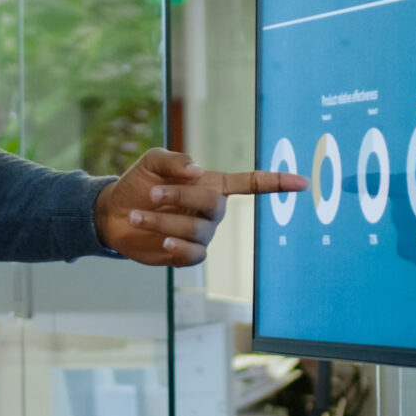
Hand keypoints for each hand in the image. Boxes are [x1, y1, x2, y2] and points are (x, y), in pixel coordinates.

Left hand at [94, 148, 308, 266]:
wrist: (112, 214)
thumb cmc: (137, 184)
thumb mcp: (152, 162)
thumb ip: (174, 160)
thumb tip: (197, 170)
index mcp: (212, 184)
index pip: (251, 184)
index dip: (276, 183)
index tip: (303, 182)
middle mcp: (212, 211)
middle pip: (214, 205)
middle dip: (182, 198)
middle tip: (152, 194)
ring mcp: (201, 234)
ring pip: (197, 230)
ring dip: (164, 220)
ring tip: (139, 214)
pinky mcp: (186, 255)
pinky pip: (194, 254)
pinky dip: (177, 245)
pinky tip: (161, 240)